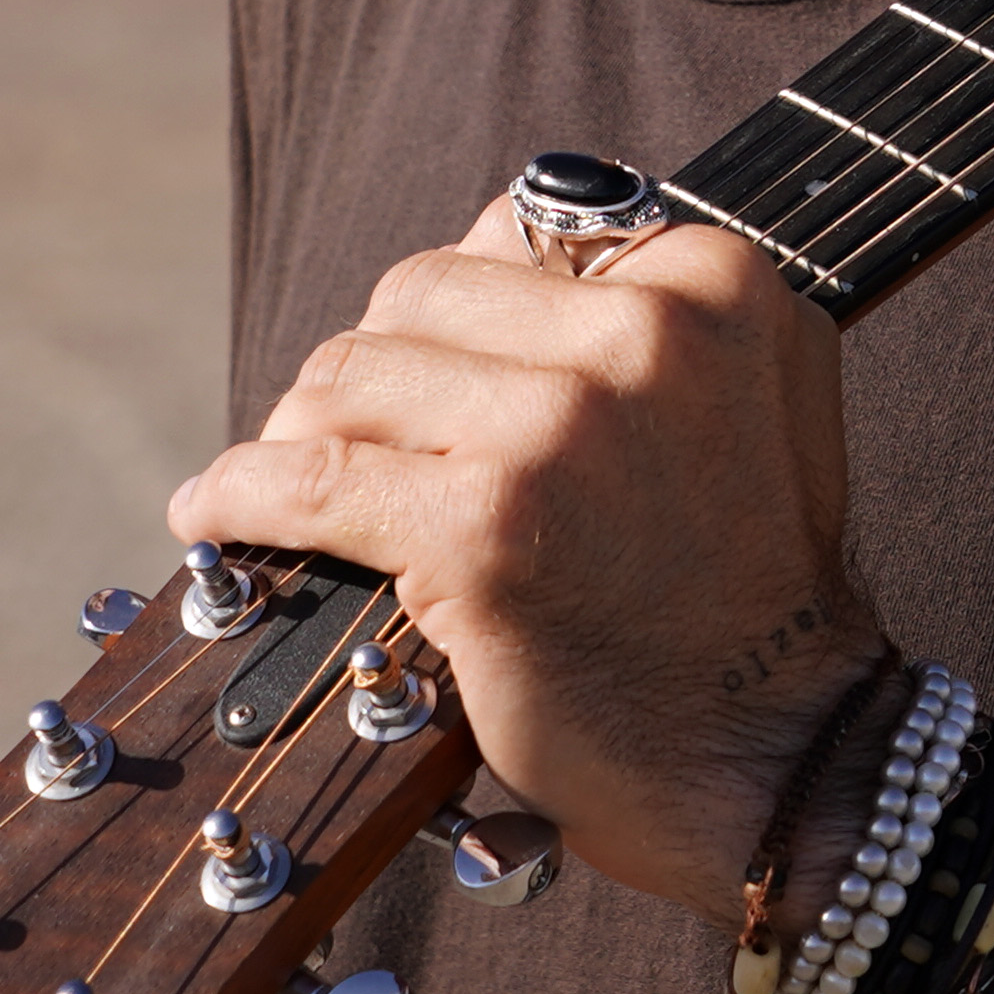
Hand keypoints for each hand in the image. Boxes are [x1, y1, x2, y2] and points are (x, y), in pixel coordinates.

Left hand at [167, 190, 878, 923]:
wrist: (778, 757)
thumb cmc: (749, 593)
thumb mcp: (760, 397)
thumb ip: (655, 307)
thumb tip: (497, 241)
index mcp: (710, 284)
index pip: (509, 235)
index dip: (449, 315)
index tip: (425, 380)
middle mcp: (642, 334)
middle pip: (415, 298)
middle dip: (371, 373)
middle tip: (358, 447)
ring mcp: (557, 428)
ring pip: (347, 378)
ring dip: (303, 435)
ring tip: (298, 487)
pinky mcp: (481, 527)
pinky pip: (307, 478)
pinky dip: (241, 494)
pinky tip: (215, 513)